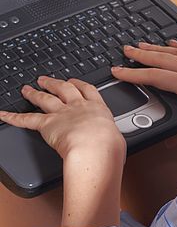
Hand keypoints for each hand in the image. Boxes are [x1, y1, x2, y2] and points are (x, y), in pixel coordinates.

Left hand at [0, 76, 125, 160]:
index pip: (87, 90)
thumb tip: (113, 145)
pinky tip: (4, 114)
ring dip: (35, 93)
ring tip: (27, 88)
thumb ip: (111, 138)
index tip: (74, 81)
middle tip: (46, 79)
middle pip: (64, 89)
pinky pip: (27, 119)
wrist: (95, 148)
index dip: (79, 84)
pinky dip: (13, 117)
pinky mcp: (47, 125)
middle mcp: (78, 107)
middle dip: (54, 83)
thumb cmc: (109, 146)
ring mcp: (62, 114)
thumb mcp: (116, 139)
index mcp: (97, 109)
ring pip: (46, 99)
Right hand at [111, 40, 176, 147]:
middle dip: (141, 54)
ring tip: (141, 44)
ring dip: (157, 48)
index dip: (134, 74)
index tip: (119, 70)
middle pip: (162, 58)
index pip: (156, 77)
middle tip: (125, 50)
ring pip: (175, 52)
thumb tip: (171, 143)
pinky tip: (172, 43)